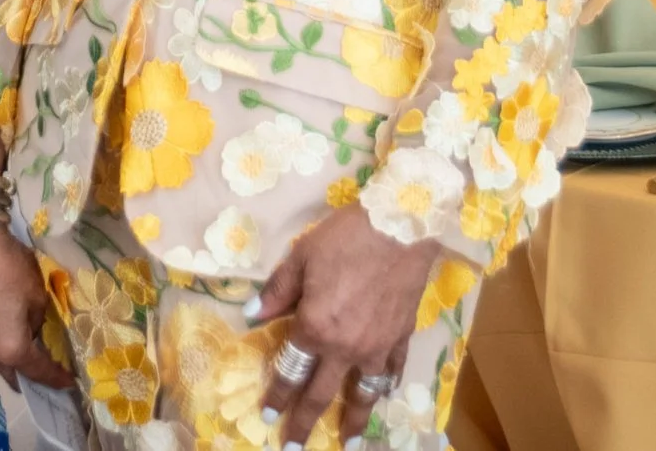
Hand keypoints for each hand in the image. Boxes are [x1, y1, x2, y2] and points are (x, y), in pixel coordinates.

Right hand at [0, 213, 71, 388]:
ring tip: (35, 354)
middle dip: (35, 375)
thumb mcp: (37, 296)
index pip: (39, 372)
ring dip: (17, 362)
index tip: (72, 382)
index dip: (58, 378)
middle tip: (54, 370)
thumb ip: (37, 322)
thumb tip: (33, 329)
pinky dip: (3, 348)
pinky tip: (13, 337)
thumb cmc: (9, 267)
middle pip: (15, 374)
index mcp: (11, 349)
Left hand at [251, 203, 443, 448]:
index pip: (290, 371)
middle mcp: (346, 347)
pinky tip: (382, 397)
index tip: (268, 418)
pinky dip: (386, 389)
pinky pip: (393, 373)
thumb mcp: (299, 258)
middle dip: (306, 422)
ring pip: (364, 393)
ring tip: (349, 440)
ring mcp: (378, 347)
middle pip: (322, 393)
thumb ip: (276, 292)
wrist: (398, 227)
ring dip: (355, 420)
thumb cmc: (343, 239)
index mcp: (315, 328)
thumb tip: (252, 316)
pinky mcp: (403, 338)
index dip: (278, 397)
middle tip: (295, 446)